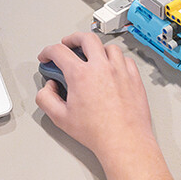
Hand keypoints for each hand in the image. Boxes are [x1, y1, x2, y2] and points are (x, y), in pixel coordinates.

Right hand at [36, 32, 156, 160]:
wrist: (124, 141)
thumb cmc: (97, 132)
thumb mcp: (60, 118)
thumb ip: (46, 99)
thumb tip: (48, 89)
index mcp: (81, 74)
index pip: (59, 51)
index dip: (48, 51)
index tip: (46, 56)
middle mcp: (102, 67)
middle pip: (86, 38)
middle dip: (72, 38)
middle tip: (67, 44)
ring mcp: (120, 71)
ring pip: (108, 47)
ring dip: (96, 48)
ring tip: (91, 55)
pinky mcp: (134, 78)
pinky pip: (125, 59)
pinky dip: (116, 59)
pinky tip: (112, 66)